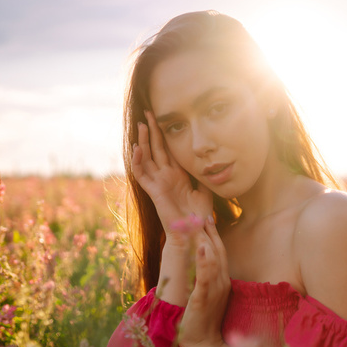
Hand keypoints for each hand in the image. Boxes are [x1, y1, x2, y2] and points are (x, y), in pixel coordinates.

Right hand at [131, 110, 212, 245]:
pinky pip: (141, 174)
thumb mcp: (205, 191)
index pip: (167, 150)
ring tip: (141, 125)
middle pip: (155, 149)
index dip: (163, 135)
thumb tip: (209, 163)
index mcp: (177, 175)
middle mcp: (165, 177)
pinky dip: (138, 161)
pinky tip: (137, 148)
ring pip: (146, 158)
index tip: (161, 119)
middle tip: (148, 113)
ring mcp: (158, 183)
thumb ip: (202, 177)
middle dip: (152, 132)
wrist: (193, 233)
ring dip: (142, 142)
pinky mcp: (153, 191)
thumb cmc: (199, 216)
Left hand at [178, 217, 230, 346]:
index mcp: (222, 281)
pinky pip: (205, 276)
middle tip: (202, 210)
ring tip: (200, 221)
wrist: (204, 346)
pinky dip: (204, 260)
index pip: (219, 252)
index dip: (214, 234)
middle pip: (217, 251)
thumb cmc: (202, 322)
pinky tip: (201, 246)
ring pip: (213, 259)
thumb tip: (199, 266)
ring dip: (206, 239)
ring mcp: (214, 290)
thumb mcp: (206, 296)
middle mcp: (221, 282)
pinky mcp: (204, 298)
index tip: (207, 216)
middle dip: (210, 231)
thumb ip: (205, 280)